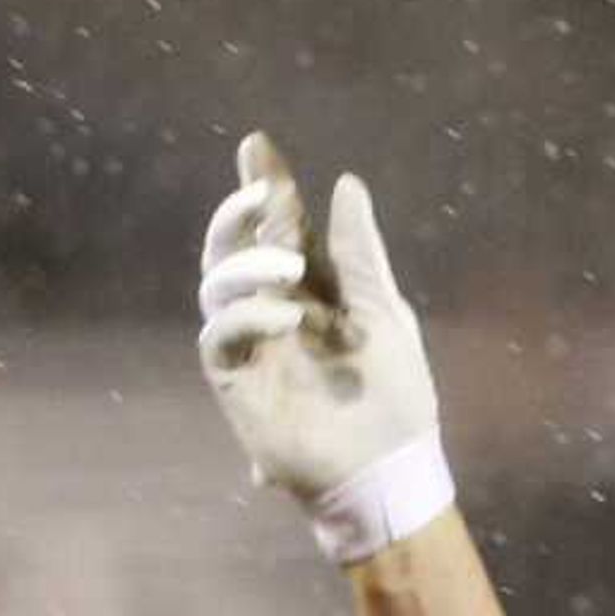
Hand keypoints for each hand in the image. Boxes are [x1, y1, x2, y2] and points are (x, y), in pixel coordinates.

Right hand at [199, 131, 450, 560]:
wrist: (391, 470)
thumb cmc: (397, 399)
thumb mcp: (386, 315)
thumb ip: (361, 254)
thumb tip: (346, 183)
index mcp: (311, 292)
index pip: (278, 229)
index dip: (265, 186)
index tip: (257, 145)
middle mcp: (273, 310)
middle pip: (234, 248)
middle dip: (239, 214)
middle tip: (262, 194)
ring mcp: (251, 344)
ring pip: (217, 284)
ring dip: (247, 266)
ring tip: (288, 269)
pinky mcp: (235, 380)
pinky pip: (220, 336)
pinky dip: (246, 317)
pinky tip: (284, 317)